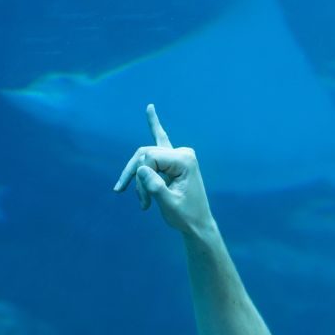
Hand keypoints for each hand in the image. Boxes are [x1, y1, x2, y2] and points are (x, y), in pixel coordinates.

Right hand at [113, 105, 214, 235]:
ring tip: (142, 203)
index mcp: (185, 160)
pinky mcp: (175, 161)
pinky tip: (150, 108)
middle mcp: (183, 153)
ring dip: (139, 177)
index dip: (140, 178)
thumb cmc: (186, 217)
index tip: (143, 201)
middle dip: (136, 177)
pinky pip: (161, 140)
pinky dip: (154, 127)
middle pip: (145, 155)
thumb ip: (155, 187)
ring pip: (146, 157)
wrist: (198, 226)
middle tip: (136, 200)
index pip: (150, 158)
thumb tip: (141, 169)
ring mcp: (179, 155)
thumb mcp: (169, 205)